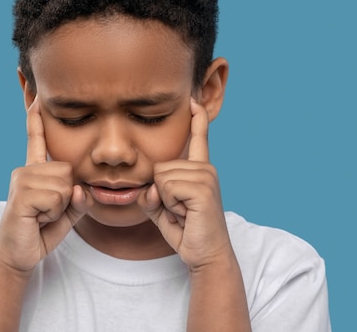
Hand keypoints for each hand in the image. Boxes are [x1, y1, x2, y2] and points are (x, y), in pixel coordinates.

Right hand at [0, 97, 91, 273]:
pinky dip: (54, 212)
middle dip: (68, 195)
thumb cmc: (43, 230)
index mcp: (35, 170)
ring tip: (43, 214)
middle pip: (68, 170)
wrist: (20, 254)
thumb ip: (80, 197)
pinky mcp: (21, 194)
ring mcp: (21, 180)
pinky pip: (56, 197)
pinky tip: (38, 218)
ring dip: (61, 206)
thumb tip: (81, 188)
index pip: (36, 139)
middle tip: (49, 210)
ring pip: (65, 184)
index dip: (36, 118)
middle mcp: (26, 170)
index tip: (36, 96)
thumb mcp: (68, 212)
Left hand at [138, 99, 230, 268]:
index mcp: (199, 170)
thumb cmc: (186, 231)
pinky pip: (167, 187)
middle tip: (180, 210)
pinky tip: (186, 214)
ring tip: (184, 213)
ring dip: (165, 200)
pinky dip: (170, 205)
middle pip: (160, 166)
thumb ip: (151, 194)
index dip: (196, 119)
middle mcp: (206, 168)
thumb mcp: (161, 209)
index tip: (193, 101)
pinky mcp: (203, 188)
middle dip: (160, 192)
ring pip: (161, 177)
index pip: (198, 139)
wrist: (205, 255)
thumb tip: (149, 188)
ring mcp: (206, 177)